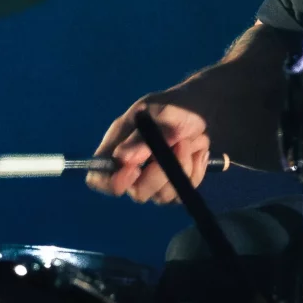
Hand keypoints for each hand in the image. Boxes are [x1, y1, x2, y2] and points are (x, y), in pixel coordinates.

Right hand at [87, 85, 214, 204]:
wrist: (204, 108)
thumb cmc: (176, 106)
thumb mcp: (160, 113)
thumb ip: (141, 137)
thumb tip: (121, 159)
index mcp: (118, 147)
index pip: (98, 178)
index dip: (111, 182)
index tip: (134, 170)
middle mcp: (133, 170)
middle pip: (138, 193)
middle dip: (161, 172)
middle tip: (179, 143)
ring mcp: (155, 182)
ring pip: (164, 196)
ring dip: (182, 165)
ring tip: (189, 140)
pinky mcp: (176, 187)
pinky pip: (184, 191)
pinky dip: (195, 170)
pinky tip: (198, 151)